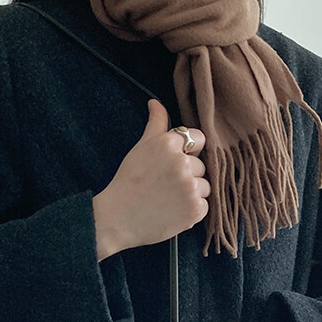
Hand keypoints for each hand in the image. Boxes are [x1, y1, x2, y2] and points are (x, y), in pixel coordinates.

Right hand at [92, 99, 210, 259]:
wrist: (117, 219)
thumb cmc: (128, 181)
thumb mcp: (141, 147)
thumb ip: (156, 123)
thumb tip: (155, 102)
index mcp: (169, 144)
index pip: (199, 139)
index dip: (190, 151)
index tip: (176, 162)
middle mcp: (183, 163)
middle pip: (201, 165)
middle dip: (188, 174)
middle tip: (165, 184)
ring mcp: (191, 188)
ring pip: (205, 186)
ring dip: (192, 192)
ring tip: (168, 198)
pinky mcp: (195, 210)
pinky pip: (204, 205)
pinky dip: (192, 210)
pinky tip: (172, 210)